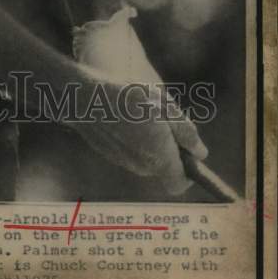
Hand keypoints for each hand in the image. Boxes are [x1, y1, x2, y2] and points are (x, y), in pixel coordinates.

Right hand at [70, 7, 208, 192]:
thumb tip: (199, 151)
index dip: (188, 170)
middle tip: (161, 118)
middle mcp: (141, 166)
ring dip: (149, 141)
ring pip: (147, 157)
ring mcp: (122, 162)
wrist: (80, 96)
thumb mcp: (161, 104)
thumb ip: (184, 131)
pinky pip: (129, 151)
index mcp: (158, 157)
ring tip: (140, 111)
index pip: (180, 183)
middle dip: (168, 147)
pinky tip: (123, 114)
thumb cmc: (123, 96)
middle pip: (164, 166)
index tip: (188, 151)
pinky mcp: (108, 153)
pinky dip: (132, 138)